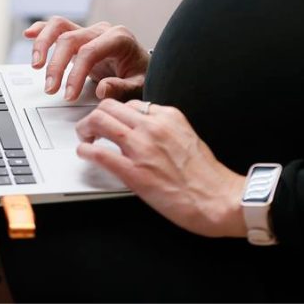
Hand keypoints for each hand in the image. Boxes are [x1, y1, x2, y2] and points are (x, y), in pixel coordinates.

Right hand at [24, 17, 149, 101]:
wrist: (144, 66)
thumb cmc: (142, 75)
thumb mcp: (139, 86)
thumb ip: (123, 88)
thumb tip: (102, 88)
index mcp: (119, 39)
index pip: (90, 52)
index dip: (75, 73)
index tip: (68, 94)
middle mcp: (102, 30)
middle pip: (71, 39)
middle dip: (57, 65)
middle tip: (51, 88)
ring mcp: (89, 31)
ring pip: (59, 26)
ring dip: (43, 44)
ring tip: (36, 65)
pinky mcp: (79, 36)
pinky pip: (57, 27)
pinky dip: (42, 30)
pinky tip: (29, 36)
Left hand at [75, 99, 246, 237]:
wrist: (219, 199)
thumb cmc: (207, 176)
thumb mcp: (187, 137)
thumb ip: (165, 129)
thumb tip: (146, 131)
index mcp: (168, 116)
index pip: (131, 103)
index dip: (117, 114)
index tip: (112, 122)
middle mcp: (153, 127)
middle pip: (109, 106)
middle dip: (94, 116)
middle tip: (90, 128)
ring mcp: (142, 148)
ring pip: (99, 121)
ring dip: (85, 128)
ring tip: (85, 138)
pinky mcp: (134, 172)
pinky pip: (99, 153)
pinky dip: (85, 150)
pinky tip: (85, 153)